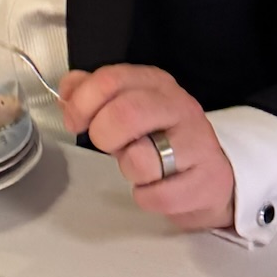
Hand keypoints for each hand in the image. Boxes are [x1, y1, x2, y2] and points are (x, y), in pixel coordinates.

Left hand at [60, 64, 236, 231]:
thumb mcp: (127, 109)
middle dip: (103, 136)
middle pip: (125, 113)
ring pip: (141, 159)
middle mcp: (179, 106)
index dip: (82, 104)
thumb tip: (67, 92)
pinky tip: (157, 187)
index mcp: (155, 83)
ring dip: (128, 169)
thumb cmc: (161, 141)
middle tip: (109, 145)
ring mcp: (197, 143)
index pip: (110, 80)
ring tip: (140, 166)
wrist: (209, 177)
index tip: (76, 122)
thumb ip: (93, 94)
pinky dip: (147, 197)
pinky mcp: (207, 180)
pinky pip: (158, 196)